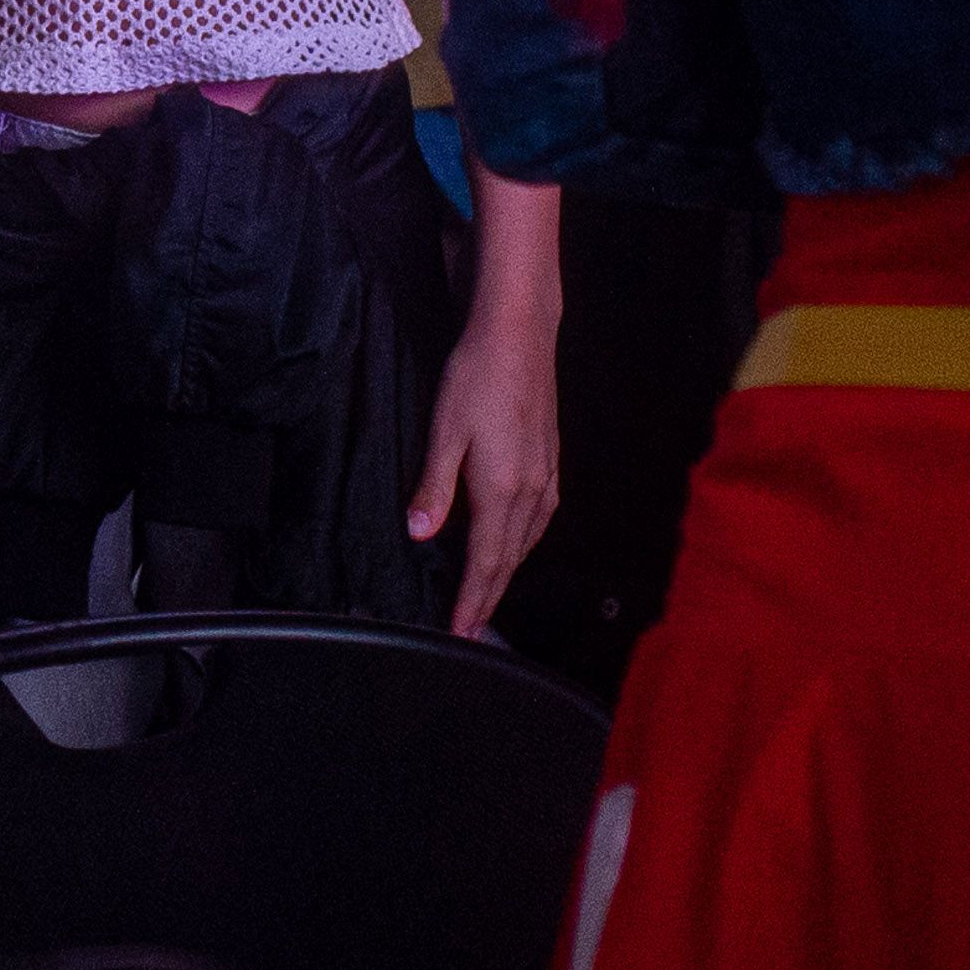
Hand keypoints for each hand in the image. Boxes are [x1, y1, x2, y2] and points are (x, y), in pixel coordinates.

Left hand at [407, 298, 563, 638]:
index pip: (485, 559)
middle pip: (509, 559)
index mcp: (502, 489)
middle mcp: (531, 491)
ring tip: (489, 598)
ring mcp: (545, 476)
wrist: (519, 337)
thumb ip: (433, 487)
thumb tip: (418, 535)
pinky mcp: (550, 461)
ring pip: (527, 541)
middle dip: (490, 596)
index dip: (473, 598)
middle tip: (474, 632)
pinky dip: (524, 544)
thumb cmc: (475, 377)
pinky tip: (516, 544)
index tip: (461, 631)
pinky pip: (539, 519)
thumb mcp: (444, 430)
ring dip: (507, 573)